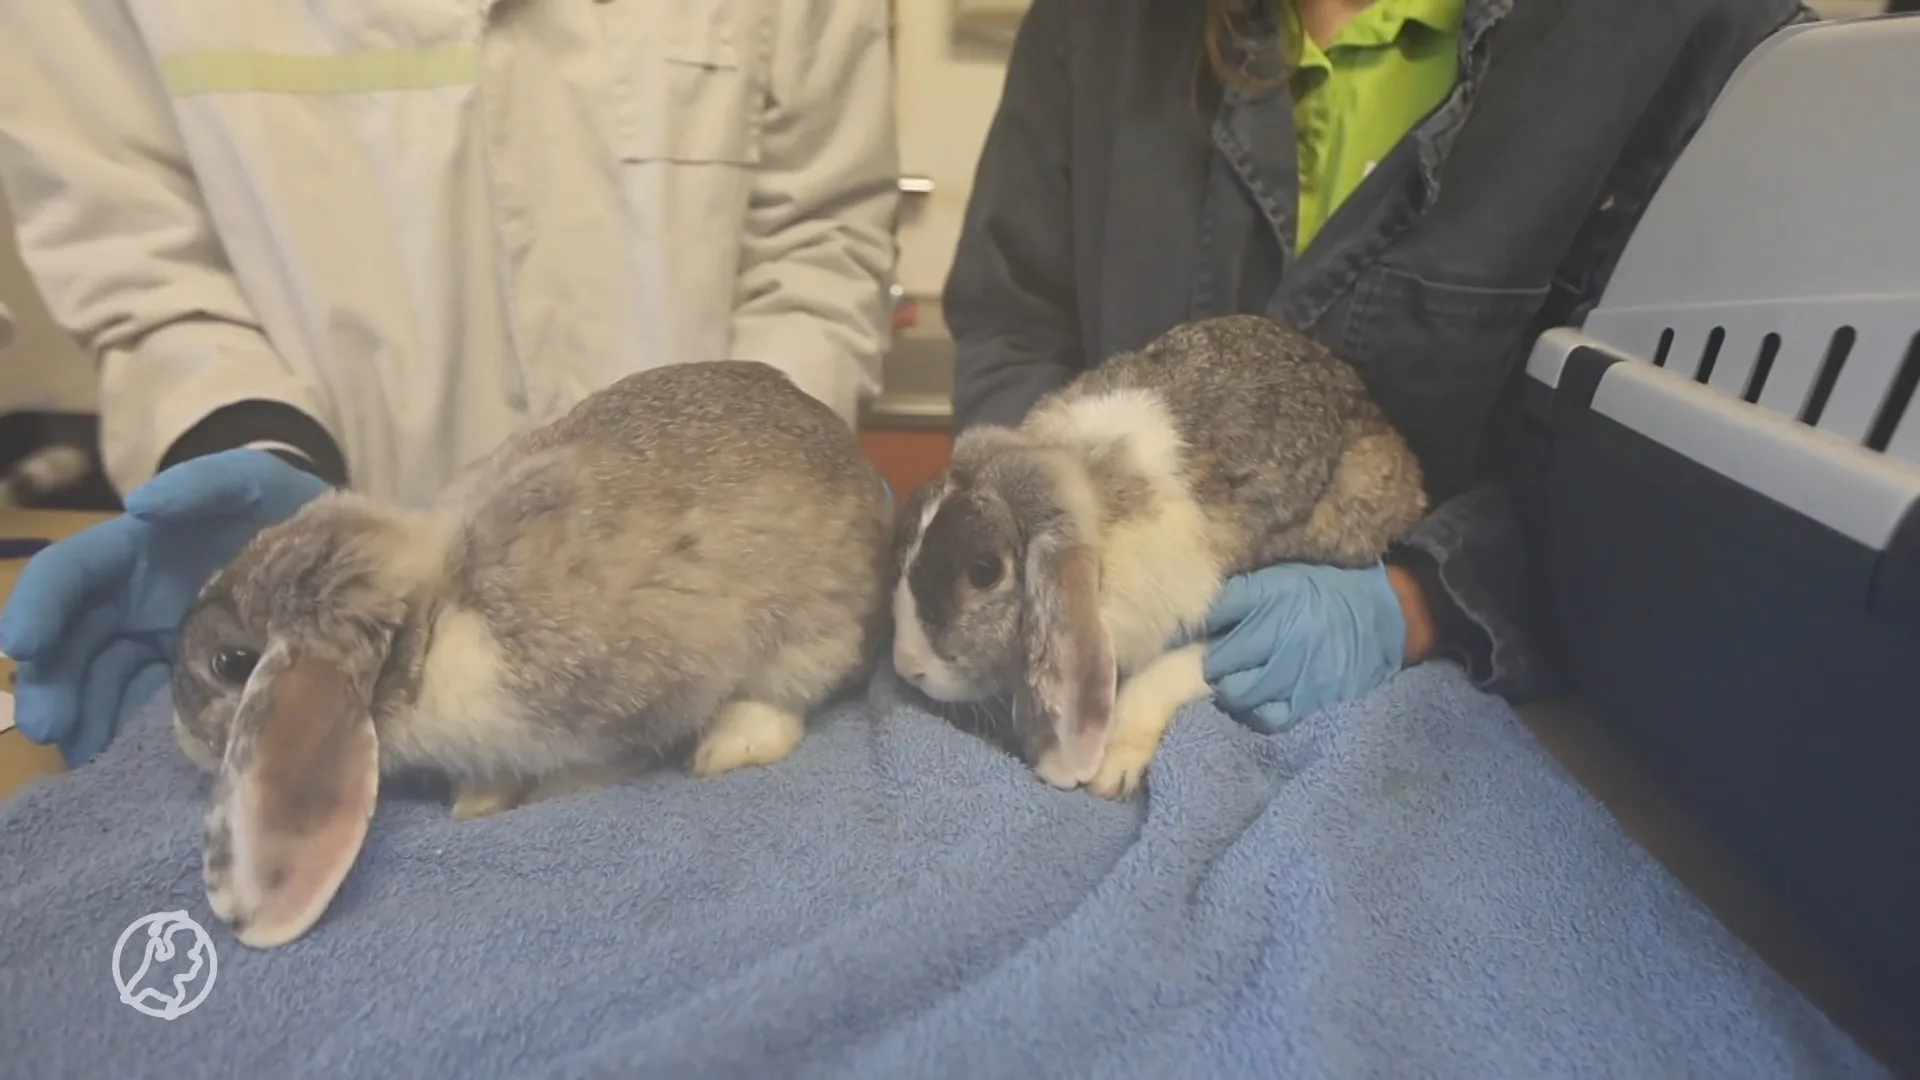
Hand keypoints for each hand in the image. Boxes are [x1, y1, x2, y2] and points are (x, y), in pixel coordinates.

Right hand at [0, 450, 329, 765]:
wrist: (336, 553)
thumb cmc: (284, 508)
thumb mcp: (254, 483)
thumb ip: (205, 481)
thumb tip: (140, 508)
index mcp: (137, 549)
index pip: (70, 573)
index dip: (39, 604)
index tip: (24, 644)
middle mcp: (134, 596)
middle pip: (72, 638)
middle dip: (51, 680)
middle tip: (49, 724)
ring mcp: (156, 638)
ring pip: (97, 677)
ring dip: (78, 713)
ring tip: (74, 750)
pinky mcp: (184, 673)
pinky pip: (136, 702)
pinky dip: (114, 726)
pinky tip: (98, 754)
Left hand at [1200, 561, 1428, 732]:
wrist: (1384, 616)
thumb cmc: (1327, 590)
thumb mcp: (1284, 575)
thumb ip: (1243, 591)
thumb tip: (1201, 612)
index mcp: (1273, 594)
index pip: (1216, 613)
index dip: (1199, 622)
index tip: (1196, 627)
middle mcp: (1280, 633)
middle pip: (1218, 660)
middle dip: (1210, 659)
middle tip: (1212, 656)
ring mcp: (1294, 672)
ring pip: (1235, 692)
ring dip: (1226, 686)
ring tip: (1232, 677)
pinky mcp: (1308, 700)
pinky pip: (1265, 717)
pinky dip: (1250, 712)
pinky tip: (1251, 698)